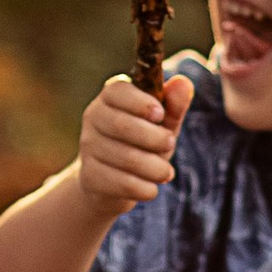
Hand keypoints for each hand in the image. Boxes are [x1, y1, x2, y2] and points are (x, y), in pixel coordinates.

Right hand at [75, 71, 190, 218]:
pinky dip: (142, 188)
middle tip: (171, 144)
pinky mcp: (89, 176)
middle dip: (153, 137)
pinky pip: (119, 182)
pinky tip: (152, 188)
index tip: (160, 114)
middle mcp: (94, 118)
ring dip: (154, 167)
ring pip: (125, 157)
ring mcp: (88, 147)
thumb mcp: (162, 125)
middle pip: (122, 125)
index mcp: (110, 98)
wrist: (113, 183)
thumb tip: (184, 82)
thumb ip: (173, 105)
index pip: (118, 91)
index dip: (140, 102)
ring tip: (167, 173)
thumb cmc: (142, 145)